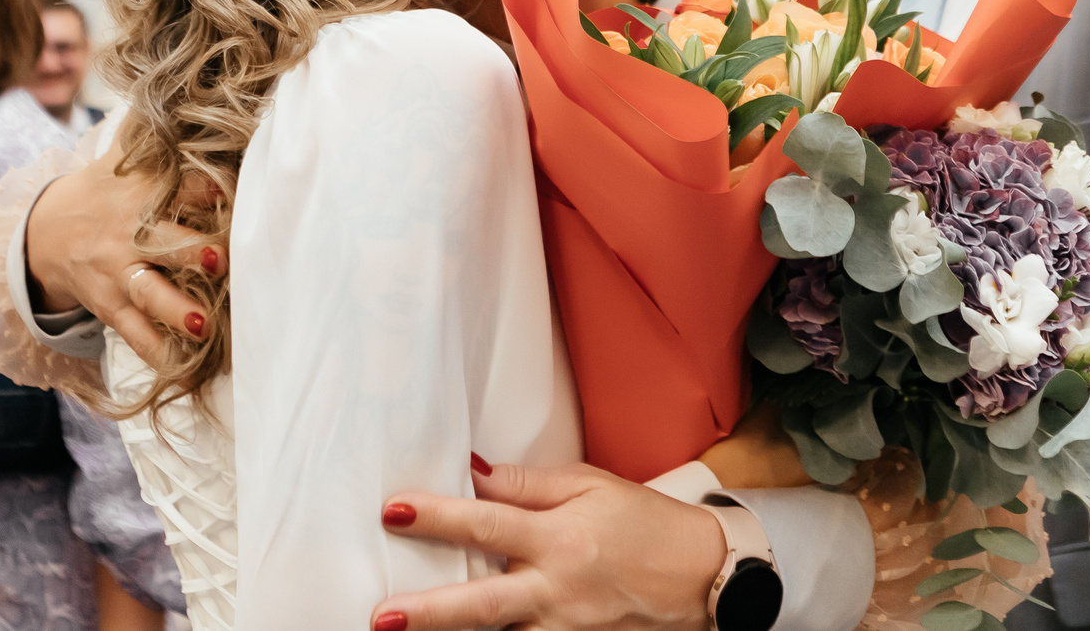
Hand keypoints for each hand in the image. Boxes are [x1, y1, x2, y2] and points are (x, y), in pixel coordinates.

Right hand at [22, 123, 220, 366]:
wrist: (46, 230)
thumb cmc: (108, 189)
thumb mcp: (127, 157)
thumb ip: (164, 135)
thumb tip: (207, 90)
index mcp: (140, 191)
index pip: (175, 185)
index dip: (201, 187)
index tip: (227, 189)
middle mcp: (129, 233)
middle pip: (162, 243)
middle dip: (190, 254)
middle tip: (218, 262)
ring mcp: (117, 272)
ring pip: (147, 293)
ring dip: (174, 309)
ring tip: (201, 325)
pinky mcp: (110, 305)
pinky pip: (133, 334)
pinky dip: (157, 352)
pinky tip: (182, 369)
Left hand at [367, 457, 724, 630]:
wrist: (706, 578)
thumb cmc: (646, 525)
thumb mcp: (592, 486)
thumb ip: (530, 486)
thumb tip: (475, 474)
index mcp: (561, 538)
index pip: (488, 522)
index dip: (438, 517)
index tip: (394, 510)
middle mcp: (559, 589)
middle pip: (484, 605)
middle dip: (430, 613)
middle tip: (383, 615)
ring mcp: (568, 629)